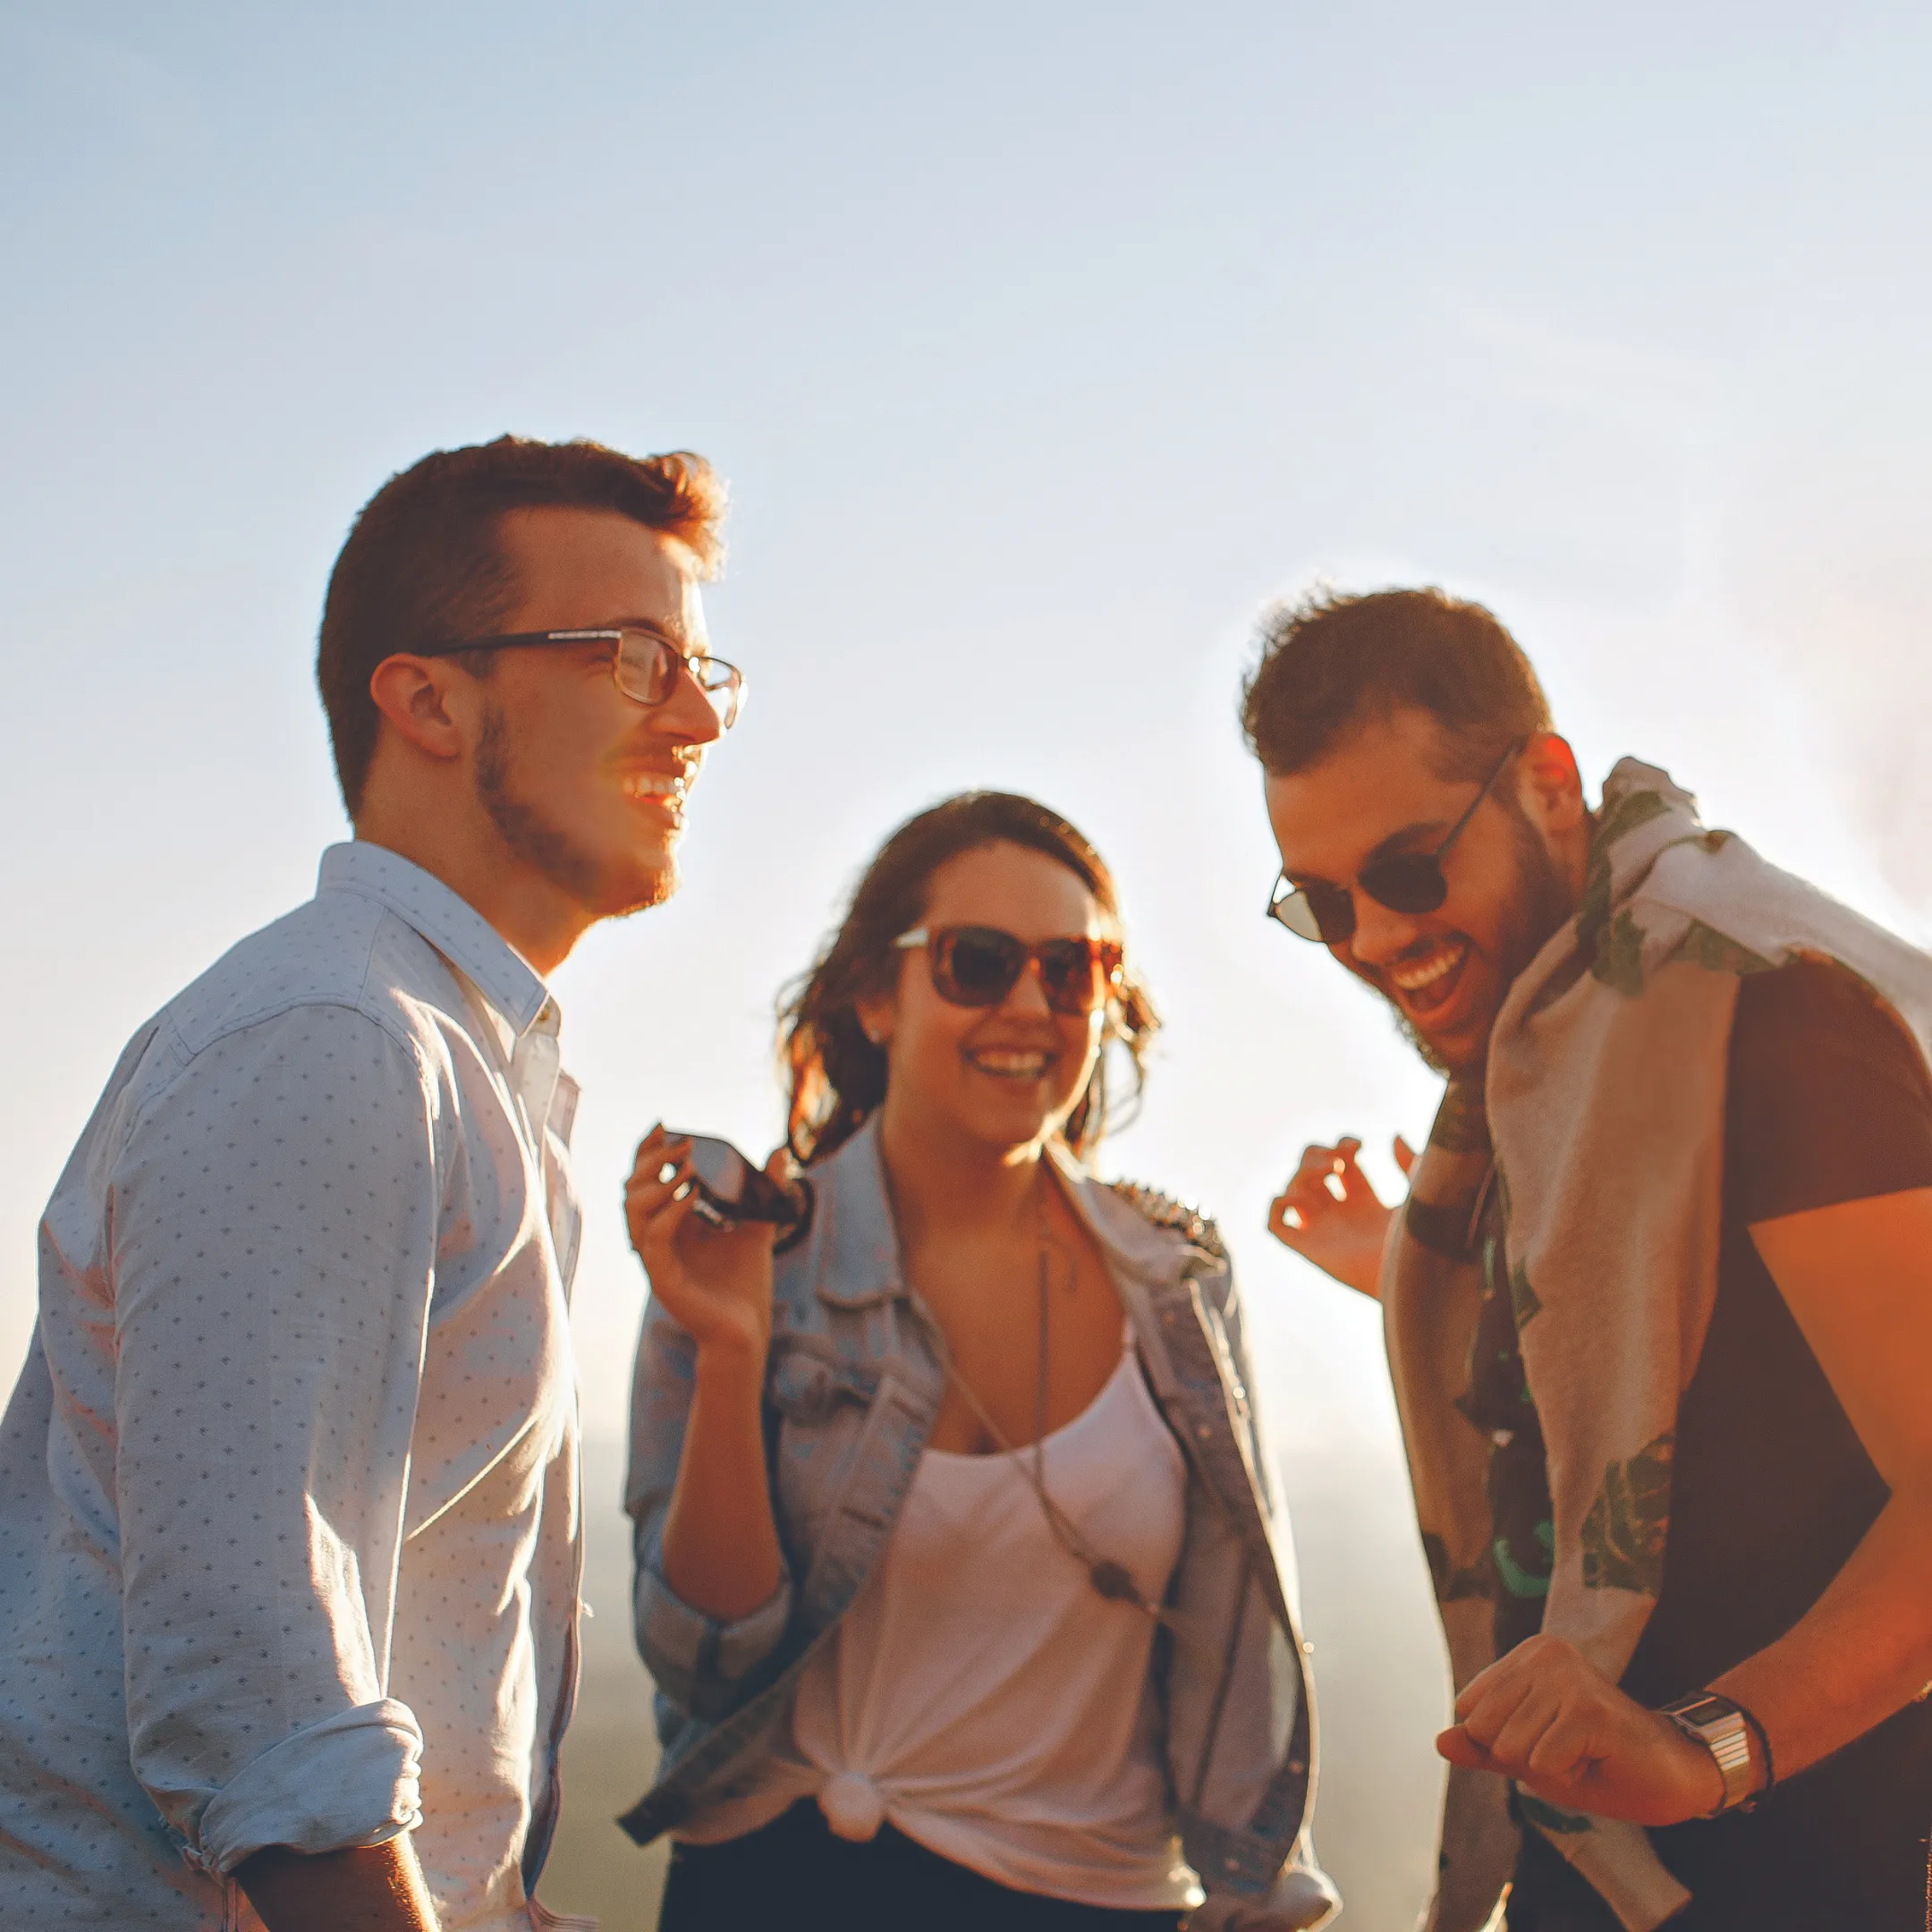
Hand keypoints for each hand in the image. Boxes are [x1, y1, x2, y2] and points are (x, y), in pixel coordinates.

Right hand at [625, 1125, 779, 1362]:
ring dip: (658, 1184)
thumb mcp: (758, 1224)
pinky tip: (691, 1197)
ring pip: (633, 1212)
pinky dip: (668, 1215)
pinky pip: (652, 1241)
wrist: (747, 1329)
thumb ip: (766, 1189)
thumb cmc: (746, 1283)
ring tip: (690, 1168)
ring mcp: (656, 1259)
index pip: (647, 1179)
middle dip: (654, 1161)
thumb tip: (780, 1150)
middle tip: (685, 1144)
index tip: (665, 1124)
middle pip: (634, 1189)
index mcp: (672, 1223)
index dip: (649, 1151)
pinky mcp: (662, 1278)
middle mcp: (657, 1237)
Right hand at [1267, 1135, 1414, 1298]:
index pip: (1340, 1164)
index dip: (1343, 1146)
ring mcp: (1323, 1231)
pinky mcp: (1310, 1249)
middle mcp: (1339, 1214)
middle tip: (1339, 1159)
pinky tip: (1300, 1195)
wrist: (1414, 1277)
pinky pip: (1276, 1225)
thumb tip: (1393, 1136)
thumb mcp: (1419, 1193)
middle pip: (1310, 1171)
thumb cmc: (1422, 1241)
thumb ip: (1409, 1163)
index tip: (1359, 1146)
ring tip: (1331, 1170)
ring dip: (1303, 1172)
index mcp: (1365, 1201)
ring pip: (1292, 1190)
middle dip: (1317, 1155)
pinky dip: (1277, 1205)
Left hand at [1437, 1634, 1728, 1826]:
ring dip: (1547, 1768)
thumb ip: (1483, 1747)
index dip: (1502, 1743)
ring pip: (1512, 1748)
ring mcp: (1569, 1678)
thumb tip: (1439, 1741)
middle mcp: (1545, 1654)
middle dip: (1523, 1757)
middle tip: (1568, 1749)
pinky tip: (1596, 1760)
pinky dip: (1567, 1777)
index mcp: (1526, 1655)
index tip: (1547, 1738)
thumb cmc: (1595, 1762)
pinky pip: (1543, 1764)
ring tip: (1583, 1753)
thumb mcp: (1529, 1756)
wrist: (1670, 1776)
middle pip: (1486, 1730)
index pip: (1470, 1712)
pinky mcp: (1589, 1709)